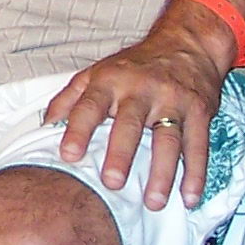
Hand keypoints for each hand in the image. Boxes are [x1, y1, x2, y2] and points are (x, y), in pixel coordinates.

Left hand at [45, 22, 232, 211]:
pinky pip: (198, 145)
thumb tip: (45, 125)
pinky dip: (195, 173)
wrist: (187, 42)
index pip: (90, 105)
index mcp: (110, 81)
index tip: (68, 155)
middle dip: (121, 153)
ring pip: (168, 138)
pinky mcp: (199, 111)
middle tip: (112, 183)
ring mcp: (173, 99)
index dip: (78, 130)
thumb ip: (70, 98)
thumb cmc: (134, 65)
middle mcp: (141, 89)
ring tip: (153, 202)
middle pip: (130, 123)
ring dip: (162, 172)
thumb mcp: (97, 72)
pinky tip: (189, 197)